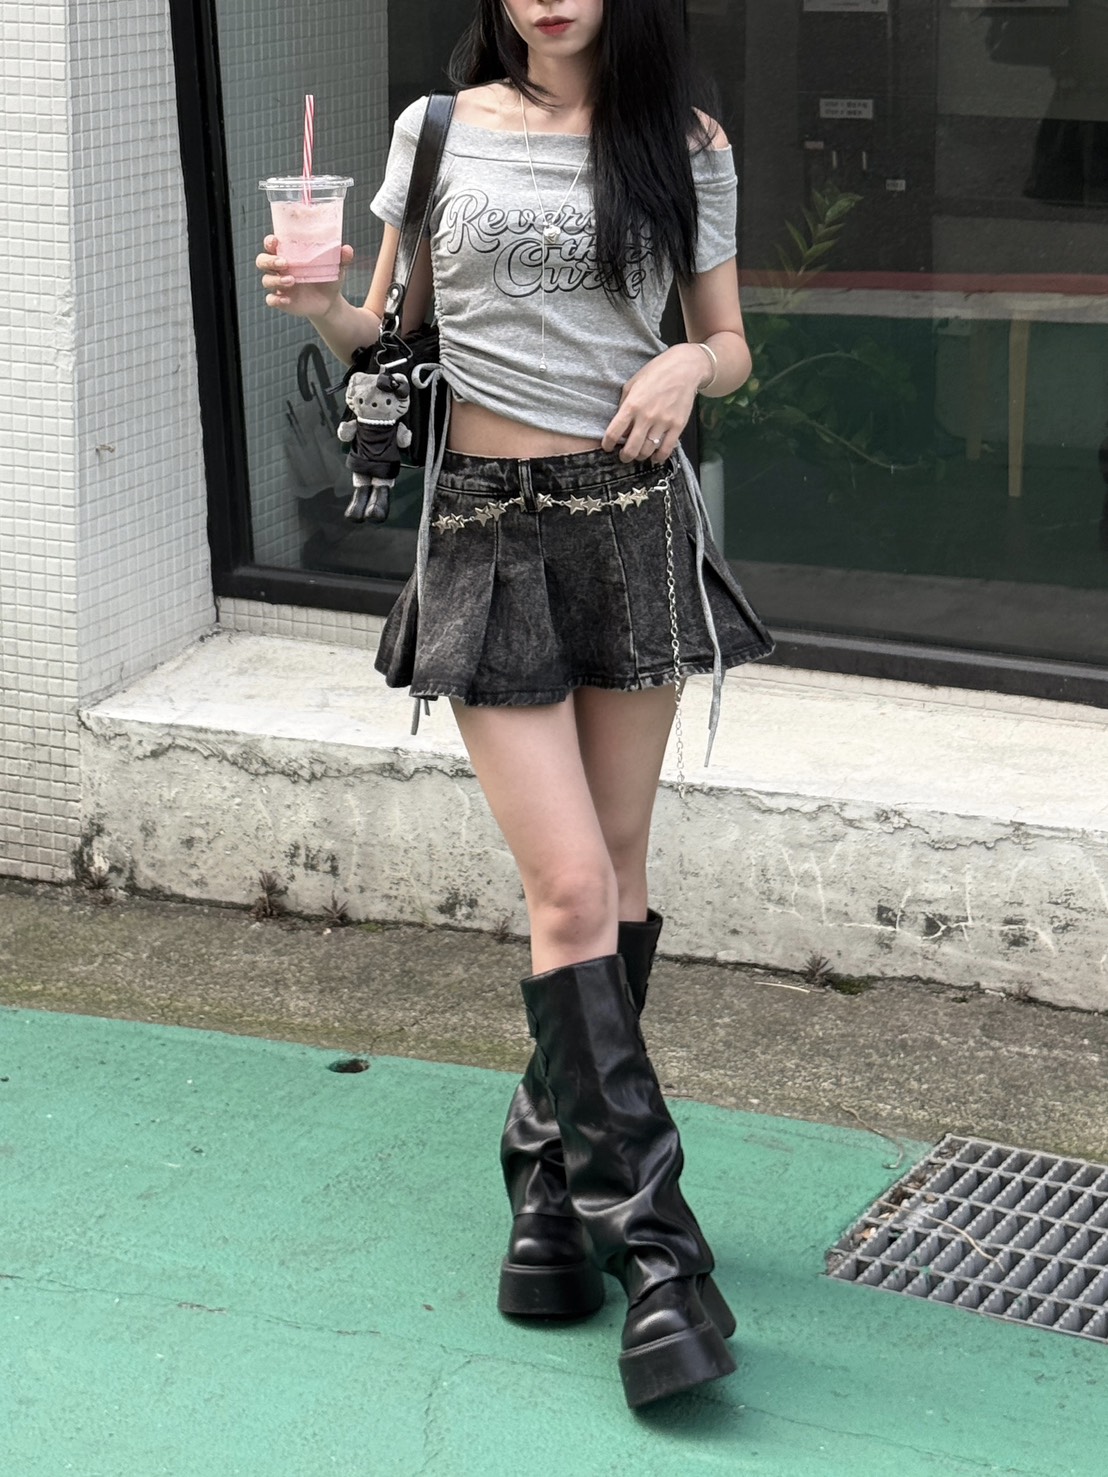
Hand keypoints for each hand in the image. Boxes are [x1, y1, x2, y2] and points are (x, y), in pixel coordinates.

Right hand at [255, 235, 354, 317]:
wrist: (329, 301)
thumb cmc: (327, 277)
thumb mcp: (336, 267)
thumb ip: (341, 258)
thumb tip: (347, 249)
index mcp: (288, 254)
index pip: (271, 244)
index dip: (269, 241)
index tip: (275, 241)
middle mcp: (279, 269)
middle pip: (262, 261)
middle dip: (269, 260)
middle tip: (284, 263)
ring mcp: (279, 285)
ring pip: (266, 280)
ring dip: (276, 280)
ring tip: (292, 280)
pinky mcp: (282, 300)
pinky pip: (271, 300)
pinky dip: (276, 299)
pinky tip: (287, 299)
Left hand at [601, 344, 705, 464]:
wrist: (684, 368)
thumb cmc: (656, 373)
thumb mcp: (632, 384)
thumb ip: (624, 405)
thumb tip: (620, 425)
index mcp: (632, 405)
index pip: (614, 433)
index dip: (608, 444)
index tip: (608, 447)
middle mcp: (646, 416)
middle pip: (631, 448)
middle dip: (625, 456)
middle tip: (624, 456)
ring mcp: (663, 422)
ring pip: (648, 451)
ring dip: (641, 456)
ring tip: (639, 454)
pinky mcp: (677, 426)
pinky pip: (666, 449)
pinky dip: (659, 457)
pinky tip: (655, 457)